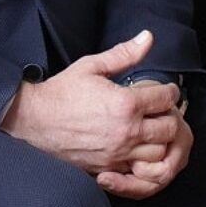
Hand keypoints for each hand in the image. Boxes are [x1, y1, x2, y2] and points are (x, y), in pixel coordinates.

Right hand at [0, 30, 189, 197]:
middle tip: (162, 110)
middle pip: (169, 129)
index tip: (167, 91)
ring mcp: (118, 153)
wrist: (35, 120)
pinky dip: (144, 159)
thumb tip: (147, 37)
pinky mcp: (109, 167)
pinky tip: (136, 146)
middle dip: (170, 117)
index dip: (170, 92)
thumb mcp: (92, 66)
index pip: (165, 99)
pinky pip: (139, 169)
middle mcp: (127, 131)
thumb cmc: (62, 92)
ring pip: (159, 153)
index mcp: (125, 103)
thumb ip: (124, 53)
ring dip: (160, 140)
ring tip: (152, 128)